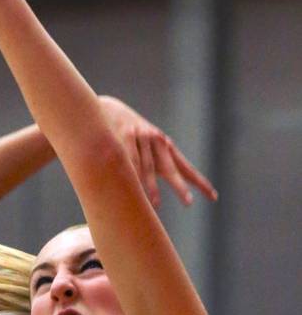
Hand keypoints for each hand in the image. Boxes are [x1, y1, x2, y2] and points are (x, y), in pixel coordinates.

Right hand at [98, 96, 217, 208]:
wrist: (101, 109)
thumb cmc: (124, 133)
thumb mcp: (141, 145)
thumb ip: (149, 164)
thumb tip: (154, 189)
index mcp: (164, 146)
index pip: (185, 167)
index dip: (199, 182)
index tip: (214, 197)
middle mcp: (157, 141)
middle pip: (170, 168)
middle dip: (179, 186)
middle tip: (188, 202)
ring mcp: (141, 137)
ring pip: (147, 167)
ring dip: (151, 187)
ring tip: (156, 204)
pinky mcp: (125, 135)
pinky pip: (130, 159)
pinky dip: (132, 174)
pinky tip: (134, 186)